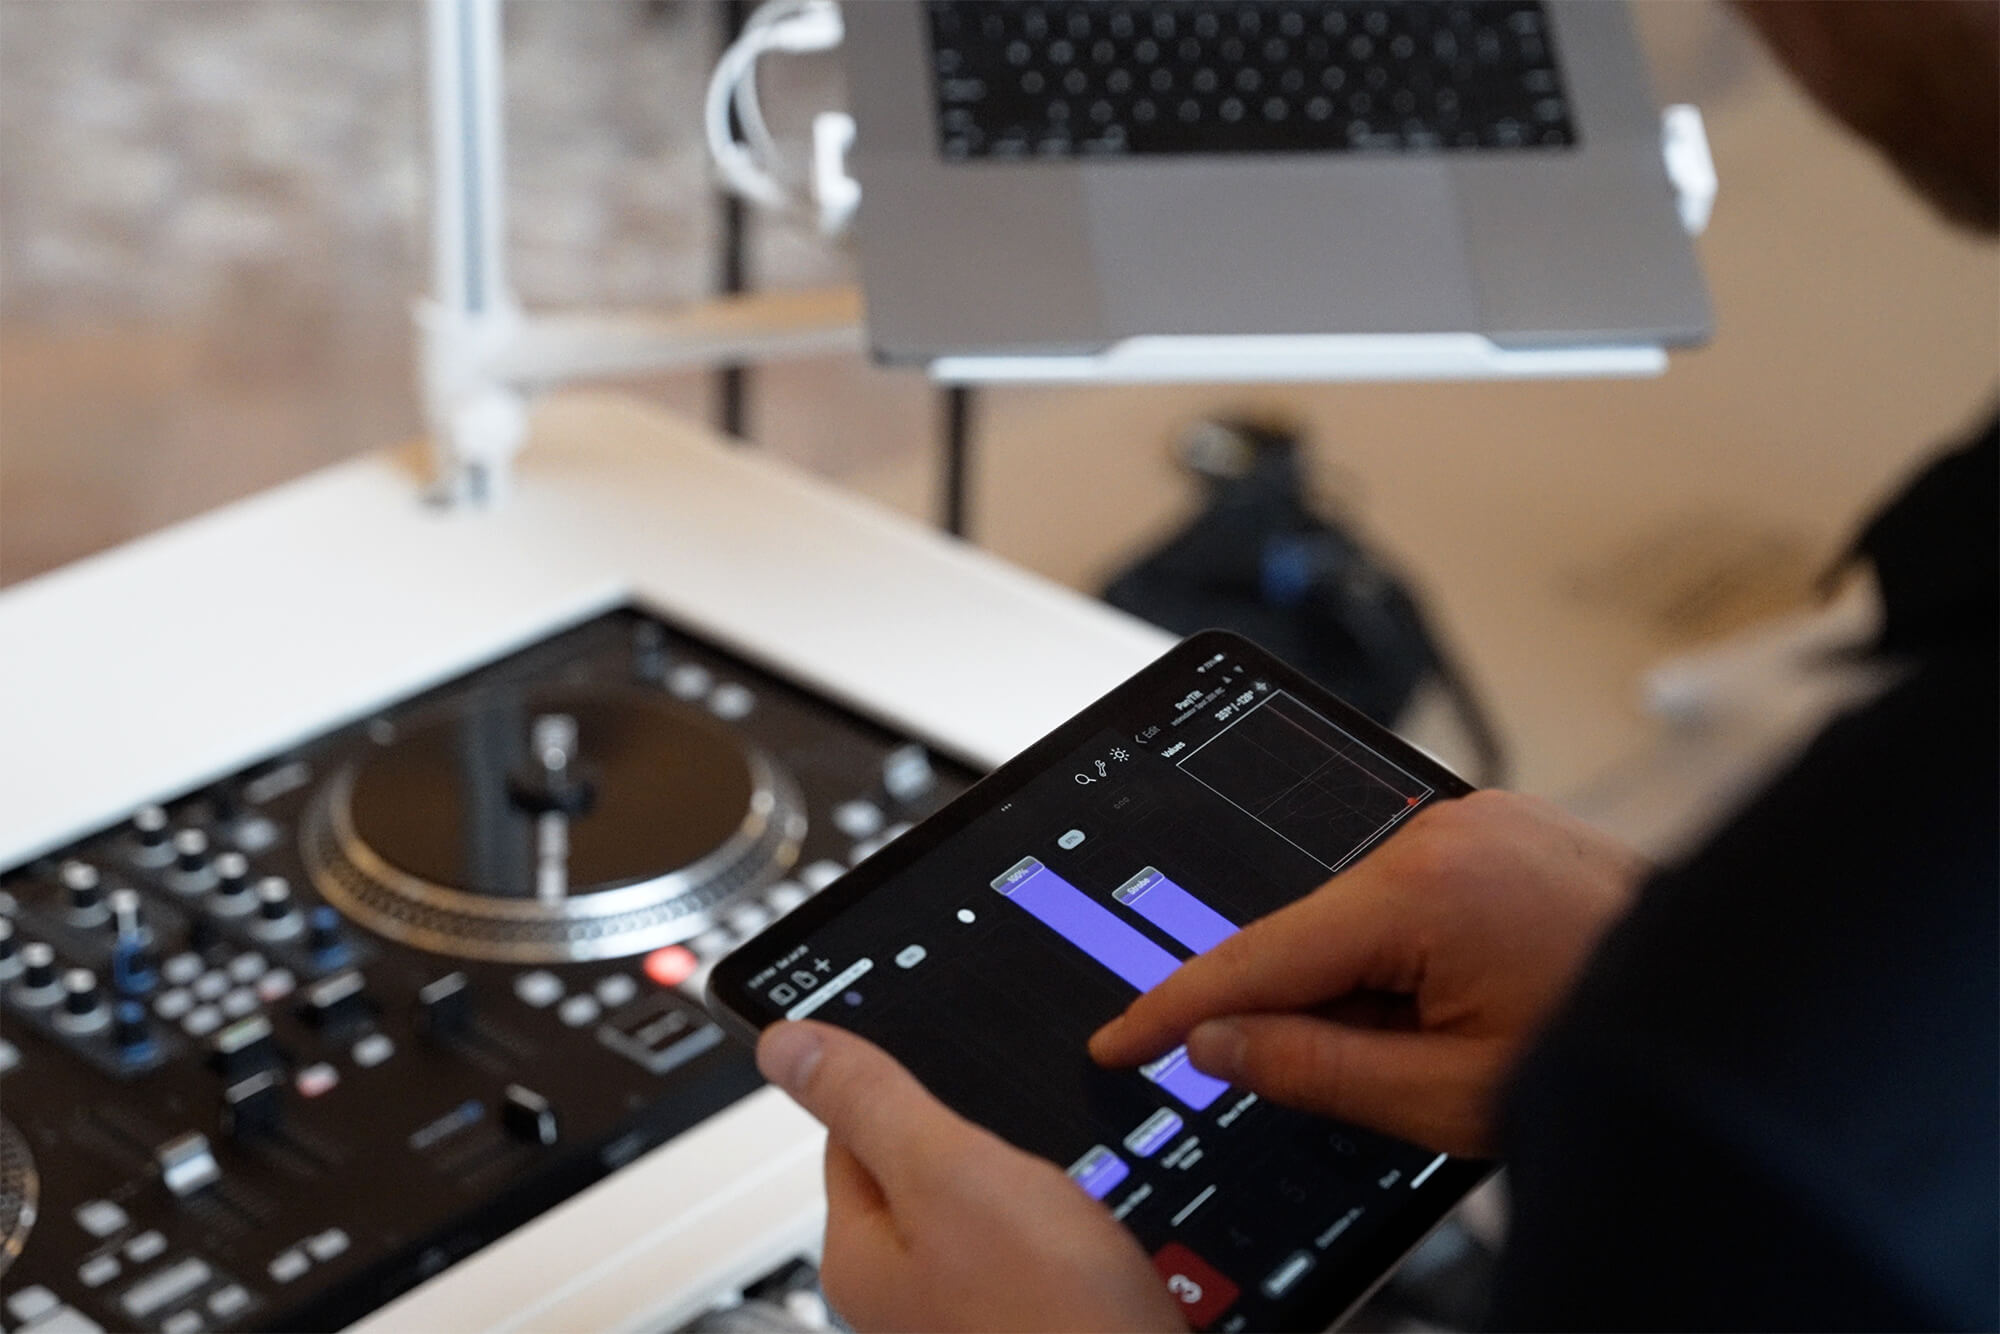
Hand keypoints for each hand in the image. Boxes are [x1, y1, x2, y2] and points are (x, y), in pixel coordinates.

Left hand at [758, 1021, 1186, 1332]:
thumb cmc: (1052, 1320)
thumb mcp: (952, 1174)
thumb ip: (871, 1102)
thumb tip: (782, 1044)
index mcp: (859, 1253)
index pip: (851, 1128)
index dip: (911, 1086)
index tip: (956, 1064)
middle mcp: (903, 1293)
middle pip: (932, 1167)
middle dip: (989, 1140)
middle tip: (1036, 1145)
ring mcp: (968, 1314)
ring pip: (997, 1206)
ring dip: (1040, 1185)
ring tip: (1074, 1202)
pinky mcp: (1029, 1324)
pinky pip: (1043, 1250)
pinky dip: (1071, 1232)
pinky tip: (1099, 1240)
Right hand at [1090, 791, 1646, 1155]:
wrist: (1739, 1016)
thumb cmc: (1619, 1054)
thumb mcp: (1450, 1095)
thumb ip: (1314, 1066)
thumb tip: (1219, 1042)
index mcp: (1422, 886)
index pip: (1257, 956)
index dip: (1176, 1007)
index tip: (1120, 1040)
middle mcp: (1442, 829)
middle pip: (1310, 932)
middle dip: (1309, 1010)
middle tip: (1385, 1076)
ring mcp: (1477, 819)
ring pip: (1361, 915)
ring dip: (1370, 986)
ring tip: (1461, 1041)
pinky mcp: (1502, 828)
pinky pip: (1411, 892)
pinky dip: (1406, 954)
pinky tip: (1469, 1003)